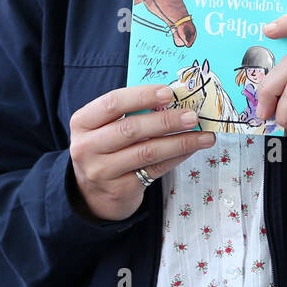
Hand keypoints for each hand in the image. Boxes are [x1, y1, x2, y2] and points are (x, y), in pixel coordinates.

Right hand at [69, 84, 216, 221]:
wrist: (92, 193)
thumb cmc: (105, 148)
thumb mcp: (104, 128)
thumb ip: (128, 112)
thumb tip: (172, 97)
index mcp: (82, 122)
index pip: (112, 103)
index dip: (142, 95)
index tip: (168, 93)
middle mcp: (86, 147)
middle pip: (131, 129)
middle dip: (166, 120)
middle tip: (192, 115)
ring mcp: (102, 171)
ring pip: (147, 152)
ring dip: (180, 141)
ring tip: (204, 135)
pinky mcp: (120, 190)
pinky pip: (155, 169)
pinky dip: (177, 156)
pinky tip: (192, 148)